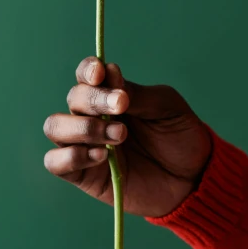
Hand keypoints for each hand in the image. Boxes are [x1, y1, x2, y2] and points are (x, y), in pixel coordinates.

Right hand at [43, 56, 211, 217]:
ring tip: (119, 136)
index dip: (88, 70)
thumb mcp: (166, 107)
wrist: (193, 178)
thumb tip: (108, 73)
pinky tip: (101, 157)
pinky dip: (71, 156)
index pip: (86, 75)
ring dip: (83, 127)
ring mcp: (84, 145)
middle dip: (95, 101)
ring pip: (55, 127)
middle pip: (73, 98)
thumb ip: (136, 93)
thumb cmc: (180, 137)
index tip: (101, 73)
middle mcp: (93, 117)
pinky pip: (55, 162)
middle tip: (122, 108)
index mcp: (112, 95)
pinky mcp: (83, 175)